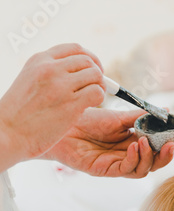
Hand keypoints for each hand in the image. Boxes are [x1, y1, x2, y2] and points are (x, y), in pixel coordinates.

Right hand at [0, 44, 104, 170]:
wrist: (7, 134)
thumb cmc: (20, 113)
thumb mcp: (30, 80)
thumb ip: (52, 72)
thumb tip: (83, 72)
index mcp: (39, 60)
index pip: (75, 48)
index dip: (90, 58)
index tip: (92, 70)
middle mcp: (50, 69)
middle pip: (88, 61)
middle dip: (97, 73)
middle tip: (95, 87)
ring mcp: (60, 86)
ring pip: (96, 75)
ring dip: (100, 86)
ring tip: (92, 98)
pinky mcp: (70, 104)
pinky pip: (97, 92)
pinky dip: (99, 98)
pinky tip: (89, 106)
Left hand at [42, 108, 173, 177]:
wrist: (62, 124)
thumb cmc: (87, 120)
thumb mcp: (119, 116)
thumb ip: (142, 118)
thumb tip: (167, 113)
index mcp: (136, 141)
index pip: (162, 145)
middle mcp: (131, 154)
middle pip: (158, 161)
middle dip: (171, 154)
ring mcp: (120, 164)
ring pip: (146, 169)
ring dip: (151, 156)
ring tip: (147, 141)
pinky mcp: (107, 170)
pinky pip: (128, 170)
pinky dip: (135, 158)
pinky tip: (134, 146)